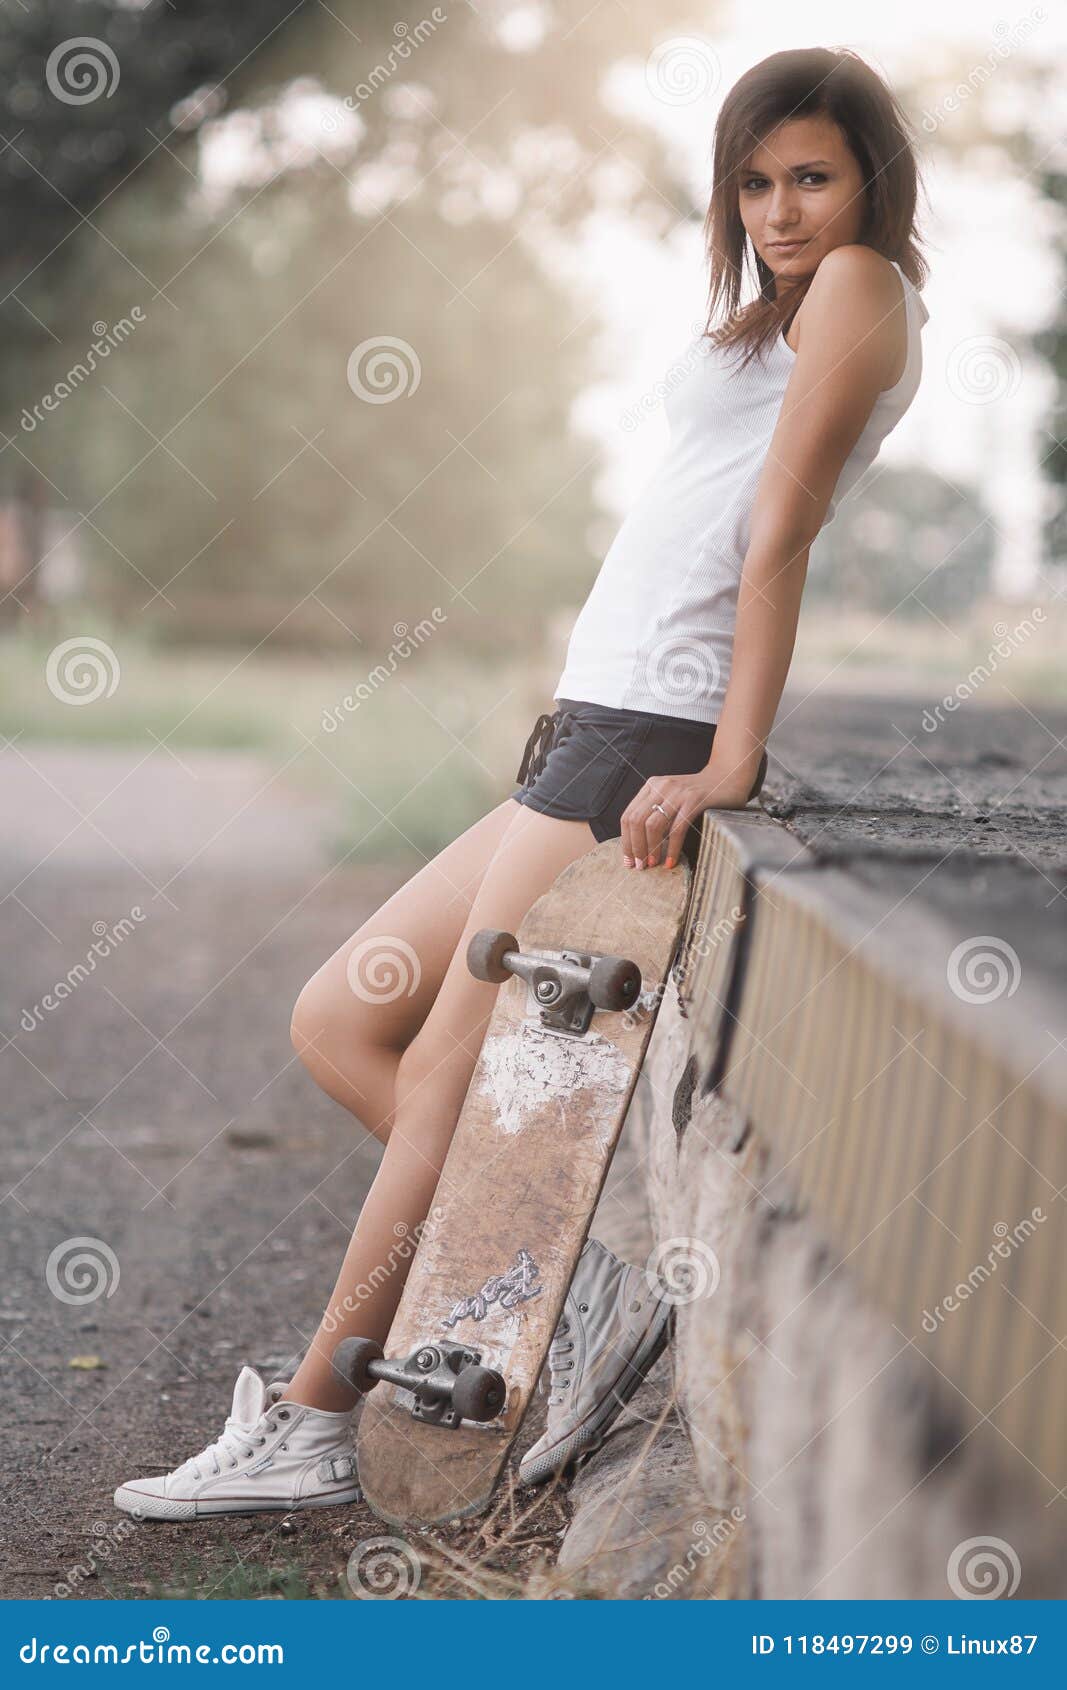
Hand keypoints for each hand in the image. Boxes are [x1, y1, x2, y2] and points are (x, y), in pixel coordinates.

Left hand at [620, 769, 753, 869]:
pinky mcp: (695, 800)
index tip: (628, 860)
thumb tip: (639, 844)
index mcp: (651, 786)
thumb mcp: (672, 796)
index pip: (628, 816)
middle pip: (636, 821)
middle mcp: (661, 787)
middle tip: (639, 866)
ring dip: (650, 849)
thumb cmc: (699, 792)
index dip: (626, 840)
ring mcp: (677, 793)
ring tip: (652, 864)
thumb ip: (657, 811)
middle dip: (635, 847)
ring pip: (653, 826)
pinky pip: (677, 829)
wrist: (728, 776)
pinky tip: (670, 861)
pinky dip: (671, 849)